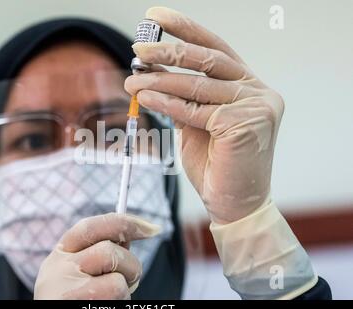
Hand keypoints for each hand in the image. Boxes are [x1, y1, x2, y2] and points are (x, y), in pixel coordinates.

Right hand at [34, 213, 160, 298]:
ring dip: (126, 291)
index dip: (126, 223)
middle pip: (109, 251)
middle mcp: (57, 269)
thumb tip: (133, 232)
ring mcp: (65, 291)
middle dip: (131, 265)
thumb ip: (101, 253)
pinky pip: (115, 298)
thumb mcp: (82, 273)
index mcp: (61, 254)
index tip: (152, 228)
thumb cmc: (79, 299)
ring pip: (117, 280)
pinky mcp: (76, 306)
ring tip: (113, 300)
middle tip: (132, 280)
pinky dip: (120, 305)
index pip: (92, 227)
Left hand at [125, 7, 284, 223]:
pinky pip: (195, 110)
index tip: (156, 17)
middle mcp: (259, 92)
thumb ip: (183, 97)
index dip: (186, 30)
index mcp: (249, 86)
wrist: (233, 205)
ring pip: (198, 86)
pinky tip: (145, 96)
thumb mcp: (196, 123)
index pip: (216, 49)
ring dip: (160, 80)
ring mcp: (256, 106)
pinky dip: (167, 103)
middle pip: (208, 60)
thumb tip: (152, 70)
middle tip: (139, 47)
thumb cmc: (215, 165)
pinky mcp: (244, 124)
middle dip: (169, 50)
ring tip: (132, 78)